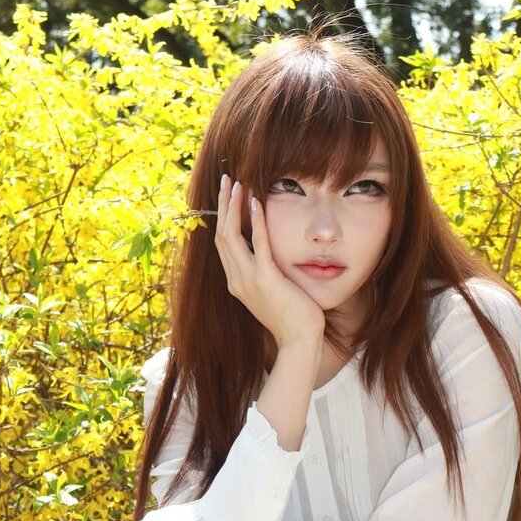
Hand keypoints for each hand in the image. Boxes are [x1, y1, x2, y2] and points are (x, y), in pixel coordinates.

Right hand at [216, 175, 324, 348]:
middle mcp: (236, 279)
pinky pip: (257, 244)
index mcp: (236, 282)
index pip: (223, 243)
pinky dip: (255, 221)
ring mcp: (248, 280)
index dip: (223, 217)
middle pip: (221, 234)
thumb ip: (263, 272)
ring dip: (232, 207)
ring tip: (236, 184)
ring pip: (231, 236)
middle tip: (226, 180)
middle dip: (223, 205)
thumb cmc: (291, 317)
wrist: (299, 341)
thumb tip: (266, 253)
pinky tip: (255, 201)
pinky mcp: (266, 280)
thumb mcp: (272, 291)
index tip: (227, 195)